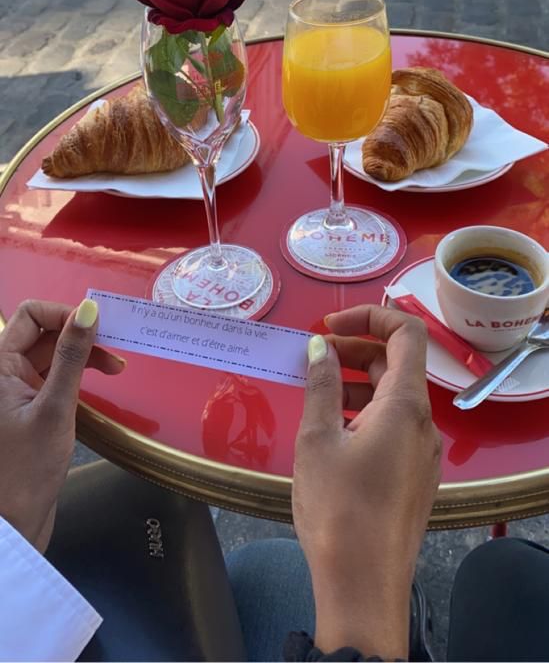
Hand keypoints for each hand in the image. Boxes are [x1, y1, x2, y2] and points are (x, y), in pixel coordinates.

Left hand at [0, 298, 124, 552]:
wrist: (13, 524)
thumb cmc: (27, 469)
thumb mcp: (56, 408)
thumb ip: (72, 356)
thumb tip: (88, 308)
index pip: (31, 315)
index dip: (65, 314)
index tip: (100, 327)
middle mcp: (5, 371)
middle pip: (45, 332)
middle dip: (81, 334)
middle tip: (117, 347)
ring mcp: (18, 390)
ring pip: (54, 353)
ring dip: (85, 354)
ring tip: (117, 367)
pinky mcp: (31, 408)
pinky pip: (56, 375)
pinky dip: (79, 373)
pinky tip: (101, 380)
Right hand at [293, 305, 440, 658]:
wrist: (363, 585)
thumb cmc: (338, 508)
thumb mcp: (318, 439)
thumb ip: (321, 385)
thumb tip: (319, 346)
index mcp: (406, 405)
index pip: (406, 333)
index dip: (369, 316)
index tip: (328, 326)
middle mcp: (423, 423)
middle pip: (396, 365)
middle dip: (354, 351)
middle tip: (310, 358)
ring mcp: (422, 452)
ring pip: (393, 398)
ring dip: (356, 384)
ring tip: (314, 394)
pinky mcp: (414, 477)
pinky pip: (393, 428)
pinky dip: (364, 414)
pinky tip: (331, 431)